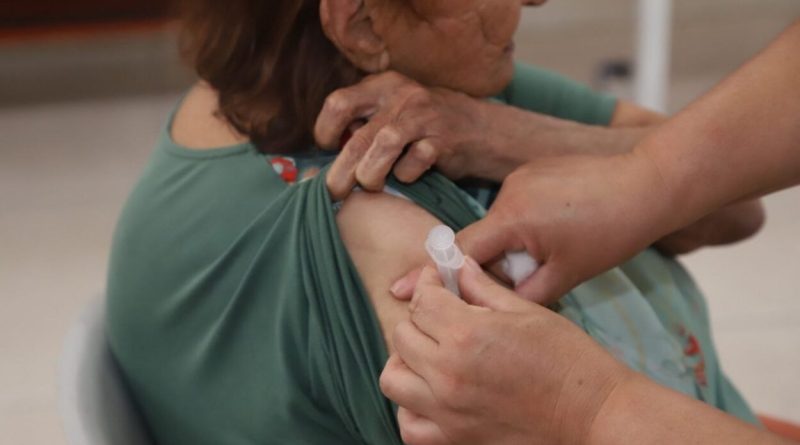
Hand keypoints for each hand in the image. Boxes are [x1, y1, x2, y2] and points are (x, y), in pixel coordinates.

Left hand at [315, 71, 524, 199]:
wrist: (482, 131)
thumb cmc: (426, 128)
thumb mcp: (393, 113)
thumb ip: (363, 124)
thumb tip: (328, 150)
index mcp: (382, 85)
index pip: (338, 103)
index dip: (325, 131)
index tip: (328, 149)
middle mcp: (401, 95)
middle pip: (358, 136)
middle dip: (341, 172)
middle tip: (334, 191)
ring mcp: (424, 116)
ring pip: (383, 146)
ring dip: (371, 174)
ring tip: (371, 186)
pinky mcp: (444, 139)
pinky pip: (414, 163)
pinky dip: (406, 175)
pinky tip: (409, 176)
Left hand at [380, 258, 631, 444]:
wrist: (593, 414)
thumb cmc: (568, 360)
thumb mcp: (527, 312)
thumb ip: (483, 288)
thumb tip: (458, 267)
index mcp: (467, 335)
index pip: (422, 300)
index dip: (429, 283)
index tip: (438, 281)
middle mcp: (447, 374)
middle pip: (401, 335)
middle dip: (418, 318)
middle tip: (440, 315)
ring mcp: (446, 412)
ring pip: (392, 379)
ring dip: (406, 361)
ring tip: (431, 355)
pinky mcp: (453, 440)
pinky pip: (408, 425)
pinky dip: (411, 408)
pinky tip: (433, 394)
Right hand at [391, 152, 677, 303]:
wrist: (649, 181)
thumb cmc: (612, 230)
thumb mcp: (567, 273)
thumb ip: (522, 294)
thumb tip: (490, 309)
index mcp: (510, 218)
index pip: (456, 253)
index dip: (429, 276)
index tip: (399, 291)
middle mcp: (507, 193)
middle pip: (478, 239)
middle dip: (488, 264)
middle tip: (519, 278)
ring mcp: (520, 177)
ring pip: (499, 223)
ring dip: (511, 243)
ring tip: (556, 249)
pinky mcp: (534, 170)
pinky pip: (516, 204)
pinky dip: (525, 223)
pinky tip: (561, 228)